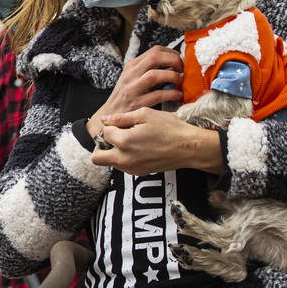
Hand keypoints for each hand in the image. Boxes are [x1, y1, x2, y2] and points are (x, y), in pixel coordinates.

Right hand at [86, 46, 182, 139]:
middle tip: (182, 70)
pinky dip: (172, 94)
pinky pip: (158, 95)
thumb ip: (149, 71)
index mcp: (131, 66)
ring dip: (172, 77)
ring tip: (179, 82)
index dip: (172, 53)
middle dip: (174, 61)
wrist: (111, 116)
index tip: (180, 61)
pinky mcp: (137, 104)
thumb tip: (174, 65)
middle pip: (155, 57)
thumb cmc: (126, 98)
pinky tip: (177, 95)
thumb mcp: (133, 79)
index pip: (155, 50)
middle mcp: (130, 75)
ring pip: (155, 75)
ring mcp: (132, 89)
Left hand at [90, 108, 223, 175]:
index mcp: (124, 141)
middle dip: (101, 146)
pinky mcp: (140, 173)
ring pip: (110, 163)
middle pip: (97, 158)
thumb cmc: (170, 128)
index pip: (104, 133)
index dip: (111, 126)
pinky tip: (139, 148)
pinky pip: (123, 167)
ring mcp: (132, 168)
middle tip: (114, 137)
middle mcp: (125, 158)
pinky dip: (125, 158)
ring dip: (113, 152)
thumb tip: (105, 120)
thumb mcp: (145, 115)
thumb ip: (121, 118)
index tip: (122, 123)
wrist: (189, 147)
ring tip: (130, 141)